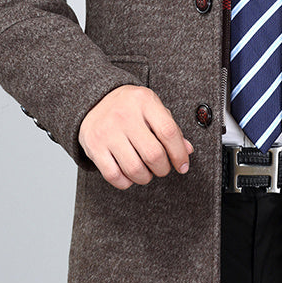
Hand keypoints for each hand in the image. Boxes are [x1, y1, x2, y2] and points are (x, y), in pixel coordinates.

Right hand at [78, 84, 193, 189]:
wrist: (95, 100)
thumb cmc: (130, 106)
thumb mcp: (152, 107)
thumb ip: (170, 127)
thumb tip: (187, 150)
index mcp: (144, 101)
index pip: (169, 132)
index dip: (179, 154)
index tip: (183, 166)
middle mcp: (125, 115)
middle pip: (153, 154)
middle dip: (163, 168)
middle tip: (162, 168)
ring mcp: (107, 131)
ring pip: (134, 169)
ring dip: (146, 178)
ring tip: (147, 172)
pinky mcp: (94, 146)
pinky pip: (113, 175)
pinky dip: (126, 182)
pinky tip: (129, 175)